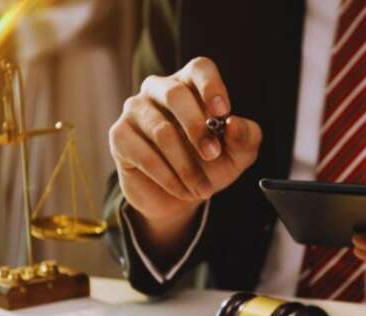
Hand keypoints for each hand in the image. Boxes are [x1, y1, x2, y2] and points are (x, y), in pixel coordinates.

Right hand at [109, 57, 262, 259]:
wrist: (177, 196)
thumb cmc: (209, 165)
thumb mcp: (237, 155)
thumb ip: (246, 137)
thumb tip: (235, 124)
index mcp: (191, 85)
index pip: (199, 68)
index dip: (211, 86)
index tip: (222, 112)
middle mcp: (159, 90)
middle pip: (175, 94)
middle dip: (197, 128)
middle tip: (212, 155)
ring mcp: (135, 110)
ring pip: (161, 130)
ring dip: (185, 165)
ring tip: (200, 188)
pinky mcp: (119, 135)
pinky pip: (144, 154)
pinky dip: (167, 177)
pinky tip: (181, 189)